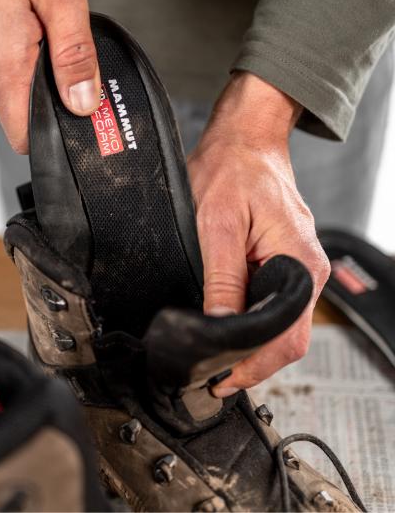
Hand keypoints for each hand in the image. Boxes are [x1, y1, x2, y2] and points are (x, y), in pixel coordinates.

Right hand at [0, 0, 99, 153]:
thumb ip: (75, 55)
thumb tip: (84, 101)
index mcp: (1, 64)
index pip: (25, 135)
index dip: (59, 131)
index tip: (84, 114)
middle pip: (26, 111)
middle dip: (56, 91)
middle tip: (73, 50)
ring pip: (19, 88)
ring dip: (42, 67)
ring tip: (49, 24)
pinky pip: (7, 67)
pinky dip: (27, 52)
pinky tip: (34, 21)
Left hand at [187, 72, 328, 396]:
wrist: (245, 140)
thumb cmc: (233, 170)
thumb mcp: (216, 224)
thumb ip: (222, 277)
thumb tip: (220, 324)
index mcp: (298, 263)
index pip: (285, 336)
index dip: (254, 365)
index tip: (222, 380)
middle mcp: (307, 270)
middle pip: (287, 339)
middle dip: (252, 364)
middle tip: (212, 379)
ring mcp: (299, 268)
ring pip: (282, 326)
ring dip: (253, 348)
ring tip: (215, 363)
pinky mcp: (285, 264)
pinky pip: (275, 306)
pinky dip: (254, 325)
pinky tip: (229, 333)